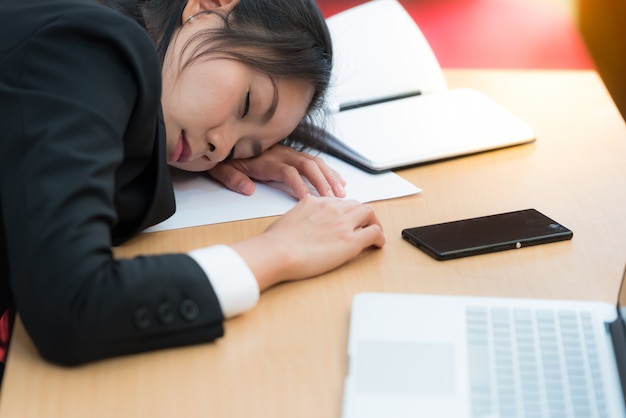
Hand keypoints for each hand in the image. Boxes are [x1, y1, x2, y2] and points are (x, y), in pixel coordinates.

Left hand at [207, 145, 345, 199]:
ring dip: (329, 176)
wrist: (223, 139)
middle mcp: (279, 153)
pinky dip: (328, 170)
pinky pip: (314, 159)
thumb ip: (233, 178)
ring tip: (341, 192)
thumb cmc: (224, 157)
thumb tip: (248, 189)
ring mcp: (287, 152)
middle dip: (322, 182)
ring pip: (314, 161)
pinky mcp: (291, 153)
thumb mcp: (220, 168)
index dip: (298, 184)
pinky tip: (337, 180)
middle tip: (333, 199)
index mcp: (264, 159)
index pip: (287, 171)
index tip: (307, 200)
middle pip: (307, 165)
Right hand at [230, 195, 385, 289]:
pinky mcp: (351, 240)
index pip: (338, 201)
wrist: (278, 251)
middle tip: (364, 225)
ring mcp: (343, 223)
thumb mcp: (288, 219)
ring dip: (373, 222)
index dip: (345, 211)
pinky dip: (379, 237)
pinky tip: (377, 244)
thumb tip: (301, 225)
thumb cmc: (276, 241)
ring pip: (369, 213)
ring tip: (374, 232)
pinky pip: (374, 232)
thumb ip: (301, 217)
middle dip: (362, 214)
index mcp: (315, 201)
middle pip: (356, 204)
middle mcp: (332, 207)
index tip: (345, 218)